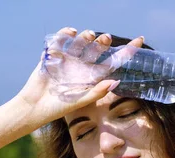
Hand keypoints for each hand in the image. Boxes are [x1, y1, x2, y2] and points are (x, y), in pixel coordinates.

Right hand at [16, 27, 143, 125]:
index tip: (139, 41)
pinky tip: (72, 32)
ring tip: (90, 35)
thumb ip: (96, 92)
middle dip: (103, 43)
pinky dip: (66, 34)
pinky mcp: (53, 55)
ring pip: (81, 43)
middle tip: (106, 39)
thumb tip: (115, 81)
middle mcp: (82, 66)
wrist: (34, 107)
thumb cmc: (58, 108)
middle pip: (97, 50)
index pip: (112, 62)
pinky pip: (61, 40)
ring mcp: (68, 59)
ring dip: (87, 37)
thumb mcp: (80, 101)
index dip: (126, 52)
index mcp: (91, 77)